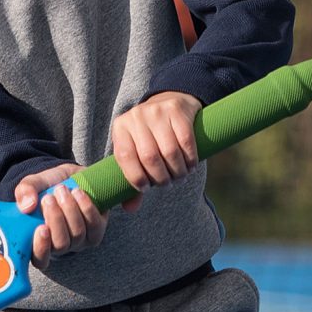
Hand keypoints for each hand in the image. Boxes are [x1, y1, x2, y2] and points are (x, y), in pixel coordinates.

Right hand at [14, 164, 108, 262]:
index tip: (41, 228)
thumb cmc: (49, 185)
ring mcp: (80, 240)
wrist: (73, 176)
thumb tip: (27, 206)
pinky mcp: (97, 230)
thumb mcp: (34, 184)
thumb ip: (24, 191)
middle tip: (48, 198)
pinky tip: (78, 193)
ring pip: (78, 234)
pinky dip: (86, 208)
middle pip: (61, 245)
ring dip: (70, 210)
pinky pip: (94, 225)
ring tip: (61, 189)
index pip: (40, 259)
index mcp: (40, 241)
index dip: (41, 249)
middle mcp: (61, 245)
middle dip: (55, 220)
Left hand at [107, 90, 200, 211]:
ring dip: (178, 171)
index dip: (136, 177)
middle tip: (167, 183)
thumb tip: (130, 209)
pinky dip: (190, 159)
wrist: (170, 102)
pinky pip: (186, 141)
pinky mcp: (177, 110)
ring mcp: (157, 111)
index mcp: (120, 127)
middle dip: (161, 177)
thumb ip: (133, 178)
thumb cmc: (150, 136)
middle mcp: (136, 117)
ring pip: (169, 151)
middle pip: (149, 157)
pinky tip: (190, 166)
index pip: (124, 157)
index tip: (147, 187)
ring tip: (180, 176)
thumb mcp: (136, 151)